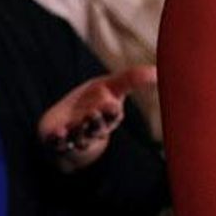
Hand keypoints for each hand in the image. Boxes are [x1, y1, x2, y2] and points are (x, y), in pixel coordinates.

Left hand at [38, 66, 154, 172]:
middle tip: (94, 112)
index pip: (112, 115)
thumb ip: (132, 79)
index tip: (112, 105)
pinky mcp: (58, 142)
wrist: (69, 121)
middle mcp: (93, 129)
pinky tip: (58, 132)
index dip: (112, 111)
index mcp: (108, 117)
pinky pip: (58, 143)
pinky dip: (58, 139)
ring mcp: (76, 137)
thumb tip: (157, 71)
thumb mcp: (112, 86)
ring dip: (79, 131)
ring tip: (77, 123)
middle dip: (96, 121)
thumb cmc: (94, 101)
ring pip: (80, 137)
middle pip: (97, 128)